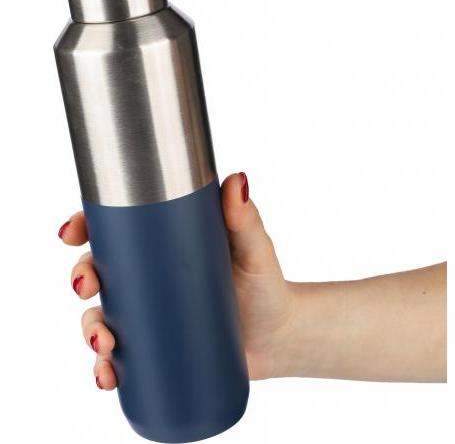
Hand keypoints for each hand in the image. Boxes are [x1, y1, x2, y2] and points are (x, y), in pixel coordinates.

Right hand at [58, 172, 294, 389]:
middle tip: (88, 287)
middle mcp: (152, 279)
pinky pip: (120, 359)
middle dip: (81, 278)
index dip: (85, 228)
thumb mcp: (254, 250)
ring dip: (89, 331)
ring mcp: (153, 316)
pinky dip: (106, 369)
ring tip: (104, 345)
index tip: (72, 233)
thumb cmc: (266, 286)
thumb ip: (246, 218)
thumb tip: (238, 180)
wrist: (280, 336)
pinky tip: (107, 376)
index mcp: (166, 247)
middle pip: (99, 273)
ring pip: (102, 319)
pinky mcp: (159, 350)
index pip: (117, 231)